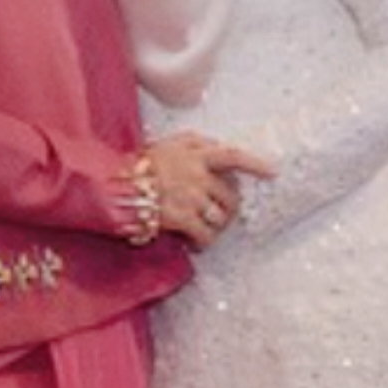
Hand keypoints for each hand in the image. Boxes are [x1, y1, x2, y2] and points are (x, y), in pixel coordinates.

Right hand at [148, 132, 275, 247]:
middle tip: (221, 216)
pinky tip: (197, 244)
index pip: (233, 156)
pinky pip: (205, 234)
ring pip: (220, 217)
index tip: (273, 172)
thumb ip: (195, 143)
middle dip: (229, 208)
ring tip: (205, 230)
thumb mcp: (168, 143)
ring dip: (216, 227)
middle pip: (230, 195)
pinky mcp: (182, 218)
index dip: (255, 164)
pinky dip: (204, 242)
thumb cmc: (139, 165)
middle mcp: (197, 175)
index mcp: (196, 154)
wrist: (114, 186)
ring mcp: (191, 197)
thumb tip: (217, 146)